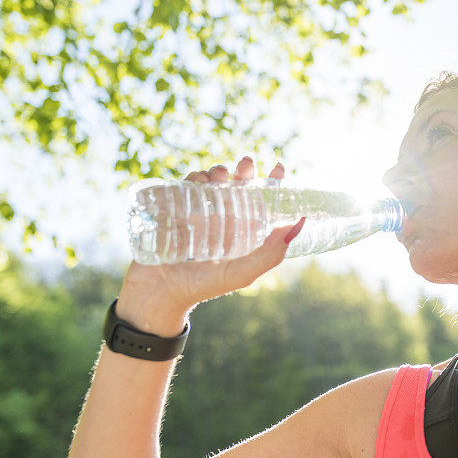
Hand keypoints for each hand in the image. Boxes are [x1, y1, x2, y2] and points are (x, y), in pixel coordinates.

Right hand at [116, 156, 304, 334]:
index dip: (271, 183)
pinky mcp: (174, 210)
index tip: (278, 167)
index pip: (261, 203)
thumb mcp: (241, 273)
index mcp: (242, 233)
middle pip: (237, 186)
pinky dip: (194, 176)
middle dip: (243, 170)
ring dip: (218, 170)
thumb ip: (270, 255)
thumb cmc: (202, 287)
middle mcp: (222, 221)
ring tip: (218, 175)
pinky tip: (198, 179)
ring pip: (212, 182)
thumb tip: (299, 224)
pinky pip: (186, 185)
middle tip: (245, 164)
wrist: (159, 293)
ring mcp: (197, 214)